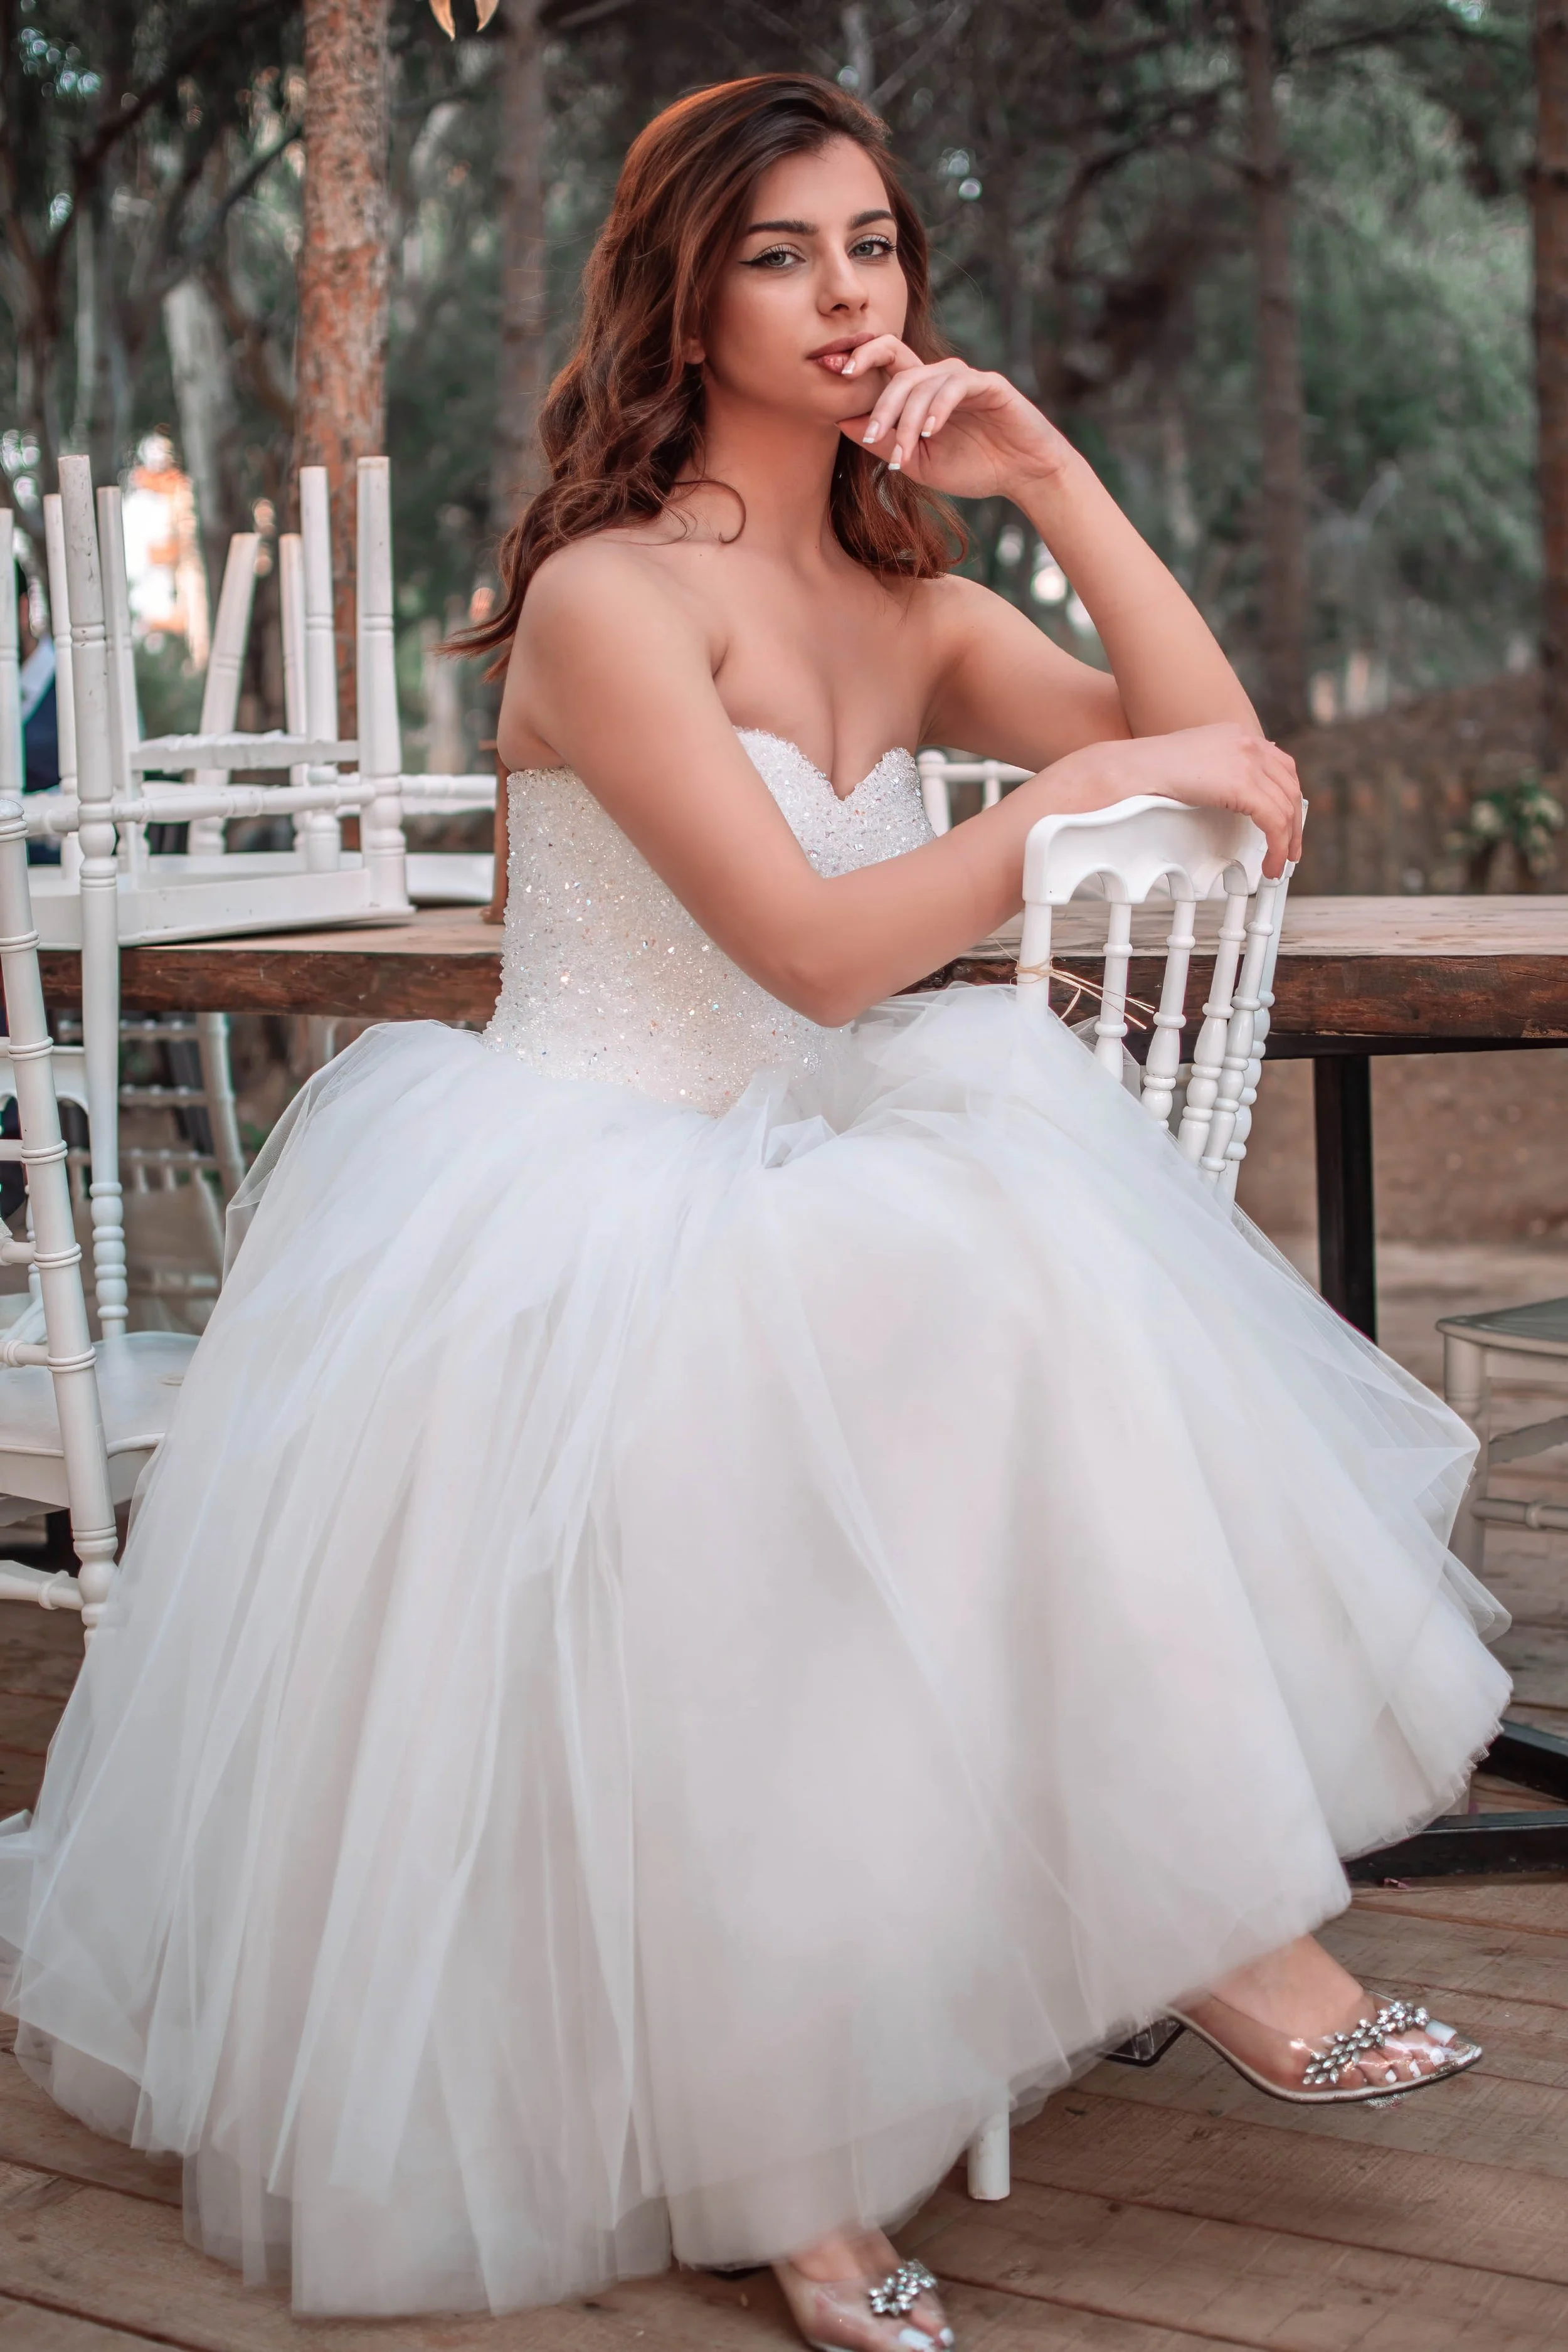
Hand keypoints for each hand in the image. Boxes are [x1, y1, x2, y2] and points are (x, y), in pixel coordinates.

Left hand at [830, 335, 1067, 500]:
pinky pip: (955, 386)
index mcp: (920, 393)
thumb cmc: (973, 467)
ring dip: (909, 420)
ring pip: (923, 383)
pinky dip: (939, 408)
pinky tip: (931, 432)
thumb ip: (884, 443)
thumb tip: (841, 422)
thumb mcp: (918, 463)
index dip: (859, 359)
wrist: (1023, 475)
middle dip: (881, 404)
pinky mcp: (988, 384)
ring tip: (907, 453)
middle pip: (899, 372)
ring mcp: (963, 378)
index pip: (884, 364)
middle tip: (870, 435)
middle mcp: (938, 378)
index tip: (833, 371)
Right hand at [1059, 723, 1303, 879]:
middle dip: (1295, 822)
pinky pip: (1275, 821)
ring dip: (1287, 841)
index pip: (1281, 766)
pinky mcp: (1243, 785)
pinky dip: (1277, 846)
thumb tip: (1228, 792)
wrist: (1133, 768)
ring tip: (1279, 864)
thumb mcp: (1194, 762)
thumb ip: (1218, 770)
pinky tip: (1270, 863)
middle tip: (1290, 849)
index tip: (1287, 821)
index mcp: (1238, 735)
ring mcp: (1248, 761)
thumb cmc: (1149, 770)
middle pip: (1290, 786)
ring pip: (1286, 808)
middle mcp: (1249, 743)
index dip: (1289, 796)